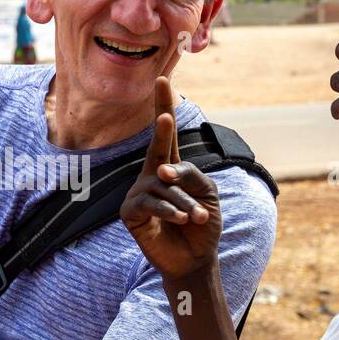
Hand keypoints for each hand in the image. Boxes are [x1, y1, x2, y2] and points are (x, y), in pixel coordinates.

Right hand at [120, 77, 221, 280]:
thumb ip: (191, 175)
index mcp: (172, 168)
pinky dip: (168, 209)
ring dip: (183, 201)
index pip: (168, 134)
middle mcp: (153, 176)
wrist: (194, 259)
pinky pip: (150, 202)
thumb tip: (164, 171)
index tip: (163, 80)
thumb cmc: (201, 226)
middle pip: (157, 147)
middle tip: (165, 118)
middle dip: (161, 130)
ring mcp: (139, 193)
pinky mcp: (130, 213)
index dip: (164, 106)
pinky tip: (181, 218)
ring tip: (196, 216)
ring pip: (162, 185)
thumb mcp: (207, 195)